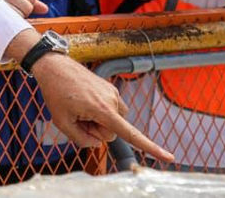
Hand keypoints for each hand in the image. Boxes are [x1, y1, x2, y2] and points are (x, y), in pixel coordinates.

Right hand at [0, 0, 47, 17]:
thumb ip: (29, 2)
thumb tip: (44, 8)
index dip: (26, 5)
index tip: (15, 6)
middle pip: (29, 4)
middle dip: (22, 11)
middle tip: (7, 11)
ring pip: (24, 11)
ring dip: (16, 16)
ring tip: (3, 14)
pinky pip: (16, 17)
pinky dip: (11, 21)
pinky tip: (2, 18)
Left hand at [31, 53, 172, 161]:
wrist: (54, 66)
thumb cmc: (56, 93)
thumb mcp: (62, 122)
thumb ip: (81, 139)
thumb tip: (98, 143)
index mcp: (103, 110)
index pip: (130, 134)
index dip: (150, 147)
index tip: (170, 157)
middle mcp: (114, 101)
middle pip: (111, 133)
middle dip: (95, 130)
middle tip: (76, 116)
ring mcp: (114, 94)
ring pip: (112, 122)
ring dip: (97, 120)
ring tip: (79, 106)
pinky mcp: (112, 89)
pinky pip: (110, 110)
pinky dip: (99, 111)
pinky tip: (84, 101)